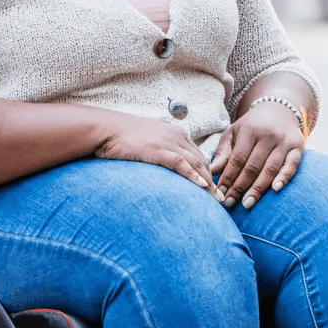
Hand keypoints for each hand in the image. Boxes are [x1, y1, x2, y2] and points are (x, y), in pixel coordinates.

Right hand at [95, 112, 222, 199]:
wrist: (105, 128)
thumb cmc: (121, 137)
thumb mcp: (145, 142)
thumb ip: (157, 152)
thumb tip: (160, 165)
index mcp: (174, 133)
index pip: (197, 154)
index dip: (207, 172)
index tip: (213, 188)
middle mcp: (175, 136)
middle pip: (201, 160)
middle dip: (213, 179)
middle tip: (221, 197)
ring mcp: (167, 143)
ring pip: (195, 163)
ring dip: (208, 182)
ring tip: (218, 198)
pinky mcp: (157, 150)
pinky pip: (181, 164)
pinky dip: (193, 175)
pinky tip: (202, 187)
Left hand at [209, 102, 303, 209]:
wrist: (278, 109)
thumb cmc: (251, 127)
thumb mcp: (234, 133)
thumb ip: (223, 152)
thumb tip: (211, 171)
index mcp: (249, 130)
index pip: (237, 159)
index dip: (228, 177)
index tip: (220, 193)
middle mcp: (268, 135)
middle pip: (253, 166)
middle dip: (240, 187)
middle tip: (230, 203)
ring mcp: (284, 141)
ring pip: (270, 168)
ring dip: (258, 188)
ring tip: (247, 204)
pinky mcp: (298, 146)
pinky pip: (292, 165)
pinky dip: (285, 177)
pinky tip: (275, 190)